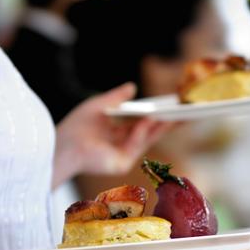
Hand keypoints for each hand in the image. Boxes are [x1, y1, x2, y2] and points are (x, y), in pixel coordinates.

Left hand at [53, 83, 171, 186]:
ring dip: (162, 126)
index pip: (141, 124)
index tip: (172, 107)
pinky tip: (151, 118)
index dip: (157, 116)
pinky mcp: (121, 163)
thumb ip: (116, 97)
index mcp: (115, 133)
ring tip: (176, 111)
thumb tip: (133, 86)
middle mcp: (121, 145)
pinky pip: (136, 145)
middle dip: (168, 123)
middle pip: (150, 133)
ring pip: (147, 139)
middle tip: (186, 112)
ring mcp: (123, 155)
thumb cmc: (76, 126)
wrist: (63, 146)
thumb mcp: (99, 105)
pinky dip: (144, 131)